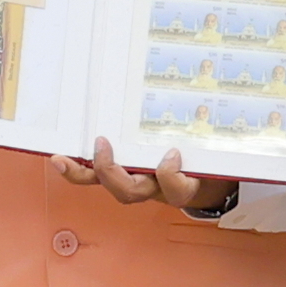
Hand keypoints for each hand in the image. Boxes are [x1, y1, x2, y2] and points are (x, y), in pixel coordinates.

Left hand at [55, 134, 237, 213]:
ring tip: (62, 158)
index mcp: (185, 183)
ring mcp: (140, 185)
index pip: (178, 188)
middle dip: (114, 173)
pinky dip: (78, 171)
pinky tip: (59, 158)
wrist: (209, 185)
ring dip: (86, 173)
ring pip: (112, 188)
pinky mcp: (123, 177)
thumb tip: (226, 93)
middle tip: (103, 144)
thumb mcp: (218, 152)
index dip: (170, 176)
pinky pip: (98, 180)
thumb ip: (216, 135)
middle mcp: (158, 189)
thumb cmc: (211, 162)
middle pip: (133, 192)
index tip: (172, 154)